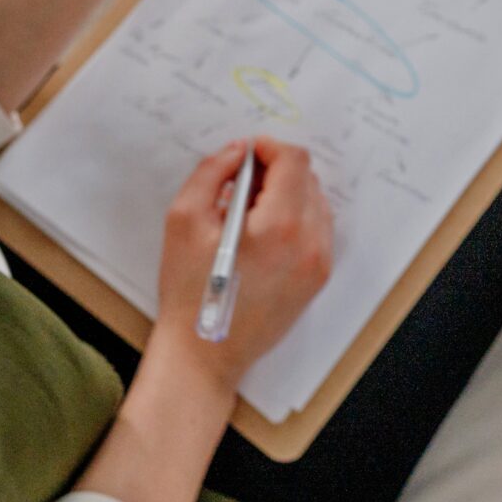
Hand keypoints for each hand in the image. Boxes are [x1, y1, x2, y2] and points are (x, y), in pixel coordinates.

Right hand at [152, 138, 333, 390]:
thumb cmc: (190, 291)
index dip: (268, 148)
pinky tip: (261, 235)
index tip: (246, 154)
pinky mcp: (316, 280)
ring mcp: (318, 264)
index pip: (293, 161)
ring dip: (286, 195)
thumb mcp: (184, 220)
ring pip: (315, 203)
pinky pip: (316, 231)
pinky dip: (294, 221)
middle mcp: (309, 243)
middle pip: (307, 179)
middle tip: (239, 185)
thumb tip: (237, 152)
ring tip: (248, 212)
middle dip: (275, 172)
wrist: (203, 353)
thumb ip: (211, 172)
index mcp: (280, 226)